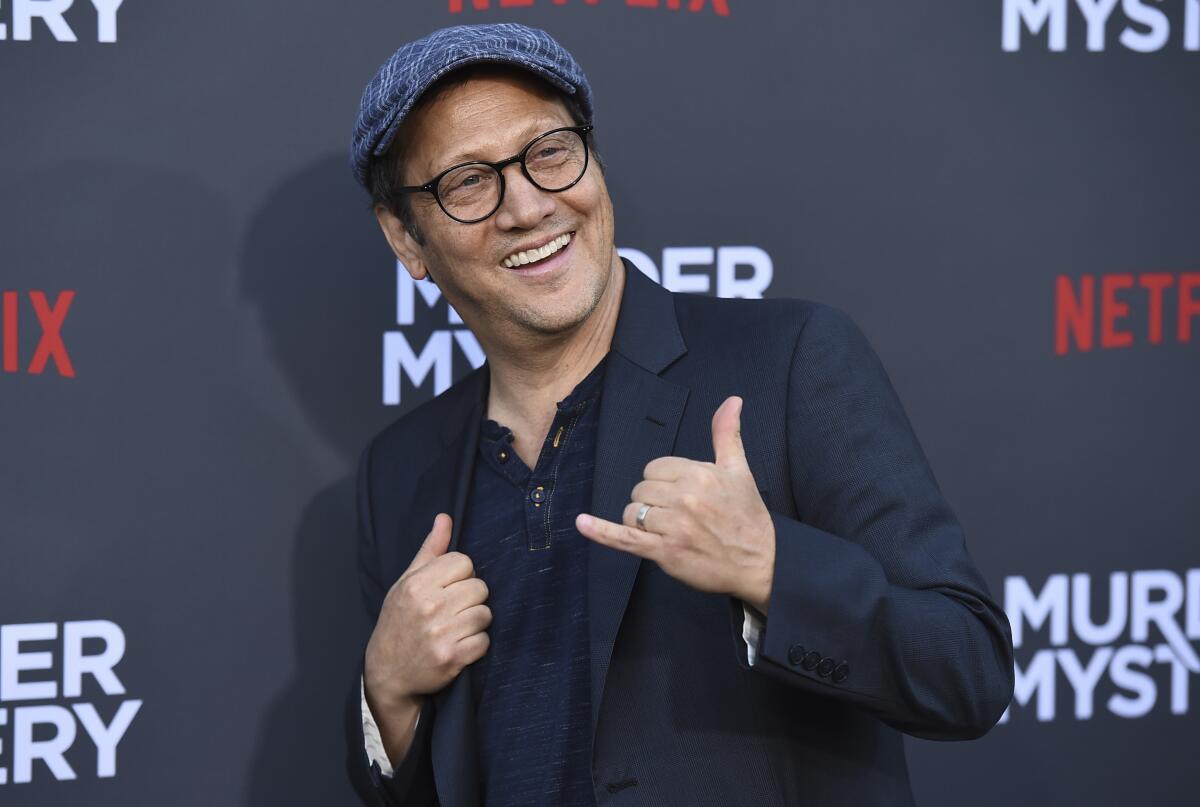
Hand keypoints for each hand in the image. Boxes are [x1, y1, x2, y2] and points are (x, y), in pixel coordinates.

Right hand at [364, 514, 491, 710]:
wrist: (386, 673)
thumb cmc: (399, 622)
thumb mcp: (406, 583)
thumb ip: (430, 551)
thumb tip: (445, 518)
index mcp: (417, 584)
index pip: (464, 562)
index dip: (462, 575)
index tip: (450, 588)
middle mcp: (428, 606)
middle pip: (479, 587)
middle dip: (471, 599)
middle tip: (454, 611)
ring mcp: (440, 634)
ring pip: (485, 614)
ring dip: (476, 623)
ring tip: (456, 629)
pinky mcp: (451, 658)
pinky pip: (484, 641)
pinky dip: (477, 645)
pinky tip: (459, 646)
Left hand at [576, 396, 775, 613]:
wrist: (761, 562)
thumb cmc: (748, 517)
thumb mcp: (739, 470)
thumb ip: (727, 434)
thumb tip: (732, 400)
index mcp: (699, 474)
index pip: (655, 468)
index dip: (663, 482)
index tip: (683, 495)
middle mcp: (684, 498)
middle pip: (641, 490)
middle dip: (653, 501)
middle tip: (680, 515)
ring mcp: (673, 527)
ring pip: (633, 513)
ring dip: (642, 521)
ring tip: (668, 530)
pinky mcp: (664, 553)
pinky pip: (625, 539)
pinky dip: (601, 532)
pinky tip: (582, 523)